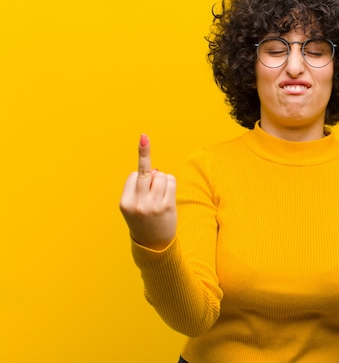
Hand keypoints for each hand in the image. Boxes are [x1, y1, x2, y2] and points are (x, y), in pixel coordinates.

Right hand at [119, 134, 176, 249]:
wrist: (154, 245)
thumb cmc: (144, 221)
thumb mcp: (134, 205)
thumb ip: (140, 186)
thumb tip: (154, 169)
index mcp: (125, 202)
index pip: (134, 175)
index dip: (139, 178)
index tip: (140, 180)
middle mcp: (138, 203)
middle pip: (145, 171)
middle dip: (144, 151)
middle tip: (143, 136)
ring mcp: (153, 205)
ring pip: (160, 175)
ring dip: (162, 180)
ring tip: (159, 196)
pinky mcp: (168, 205)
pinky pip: (170, 181)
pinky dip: (170, 183)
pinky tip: (167, 195)